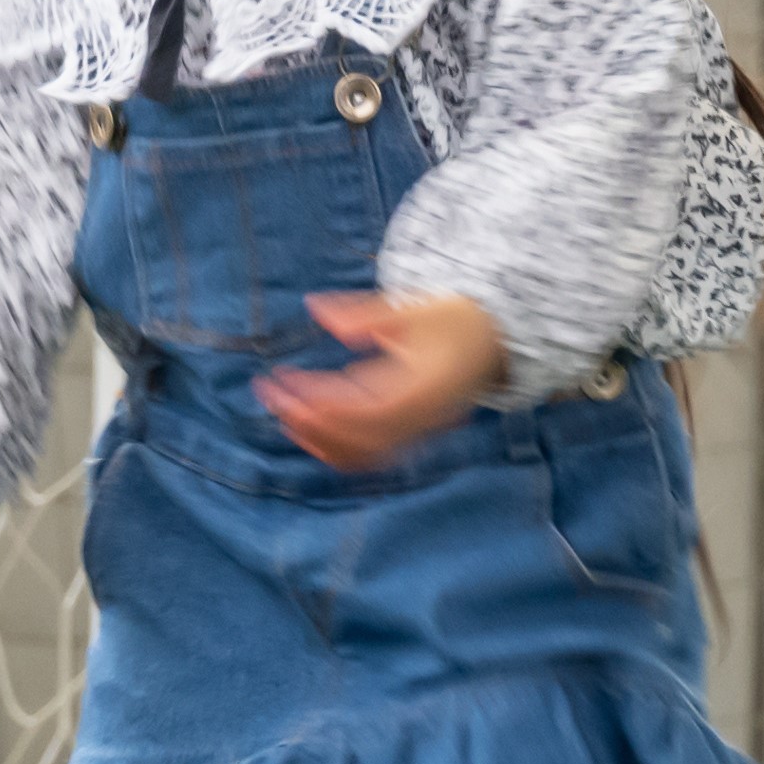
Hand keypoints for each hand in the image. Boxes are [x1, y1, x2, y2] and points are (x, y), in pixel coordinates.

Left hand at [259, 290, 504, 467]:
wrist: (494, 341)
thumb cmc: (455, 319)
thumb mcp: (413, 308)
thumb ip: (364, 314)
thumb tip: (316, 310)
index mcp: (423, 387)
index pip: (361, 408)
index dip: (317, 401)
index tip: (282, 382)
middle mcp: (420, 419)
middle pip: (355, 438)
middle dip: (306, 420)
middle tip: (269, 393)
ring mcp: (416, 432)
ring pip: (360, 454)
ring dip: (317, 439)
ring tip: (282, 411)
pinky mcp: (410, 436)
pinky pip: (369, 456)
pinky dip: (336, 449)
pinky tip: (309, 430)